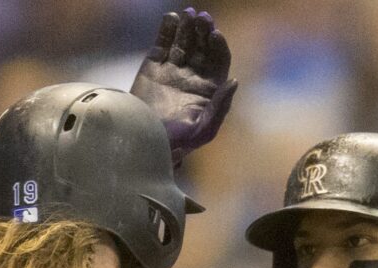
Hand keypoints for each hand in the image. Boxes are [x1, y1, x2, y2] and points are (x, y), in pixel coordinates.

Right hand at [129, 8, 237, 164]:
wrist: (144, 144)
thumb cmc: (178, 143)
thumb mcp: (204, 130)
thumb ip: (220, 107)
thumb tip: (233, 81)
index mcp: (208, 90)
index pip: (218, 62)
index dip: (218, 47)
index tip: (215, 35)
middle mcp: (192, 77)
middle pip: (202, 48)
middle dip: (203, 32)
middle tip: (202, 17)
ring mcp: (172, 71)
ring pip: (183, 42)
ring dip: (187, 27)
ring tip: (188, 14)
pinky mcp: (152, 68)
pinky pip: (162, 44)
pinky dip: (166, 30)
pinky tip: (172, 18)